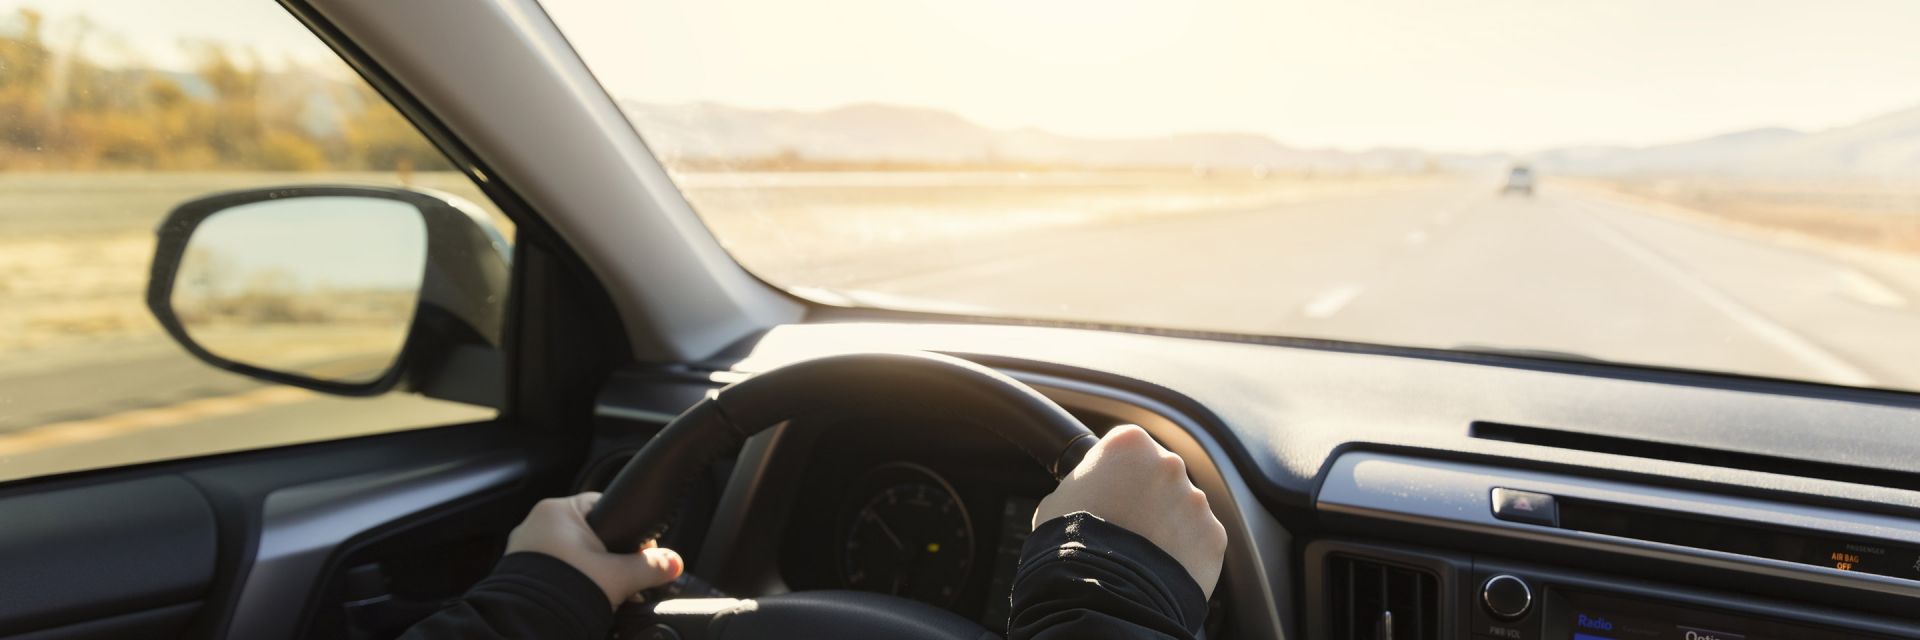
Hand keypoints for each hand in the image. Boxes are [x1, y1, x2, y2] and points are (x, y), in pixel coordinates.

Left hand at [505, 492, 683, 608]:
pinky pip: (551, 571)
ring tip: (601, 592)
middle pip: (588, 535)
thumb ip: (651, 567)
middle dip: (608, 558)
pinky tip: (579, 598)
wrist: (524, 625)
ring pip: (569, 555)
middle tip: (621, 579)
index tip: (638, 553)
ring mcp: (522, 550)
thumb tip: (673, 563)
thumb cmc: (564, 591)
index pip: (605, 508)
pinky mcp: (516, 574)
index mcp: (558, 511)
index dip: (628, 530)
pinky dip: (567, 582)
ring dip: (588, 572)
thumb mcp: (619, 576)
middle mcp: (536, 524)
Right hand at [1032, 425, 1227, 597]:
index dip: (1115, 474)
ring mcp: (1196, 500)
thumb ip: (1083, 484)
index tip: (1107, 494)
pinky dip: (1185, 554)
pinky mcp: (1213, 535)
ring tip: (1141, 555)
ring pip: (1182, 509)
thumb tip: (1084, 492)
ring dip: (1167, 526)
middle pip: (1159, 476)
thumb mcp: (1058, 500)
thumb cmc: (1073, 543)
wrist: (1103, 591)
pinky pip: (1199, 541)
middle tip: (1125, 528)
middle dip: (1147, 498)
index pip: (1127, 448)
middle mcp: (1169, 463)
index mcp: (1129, 444)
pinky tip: (1159, 570)